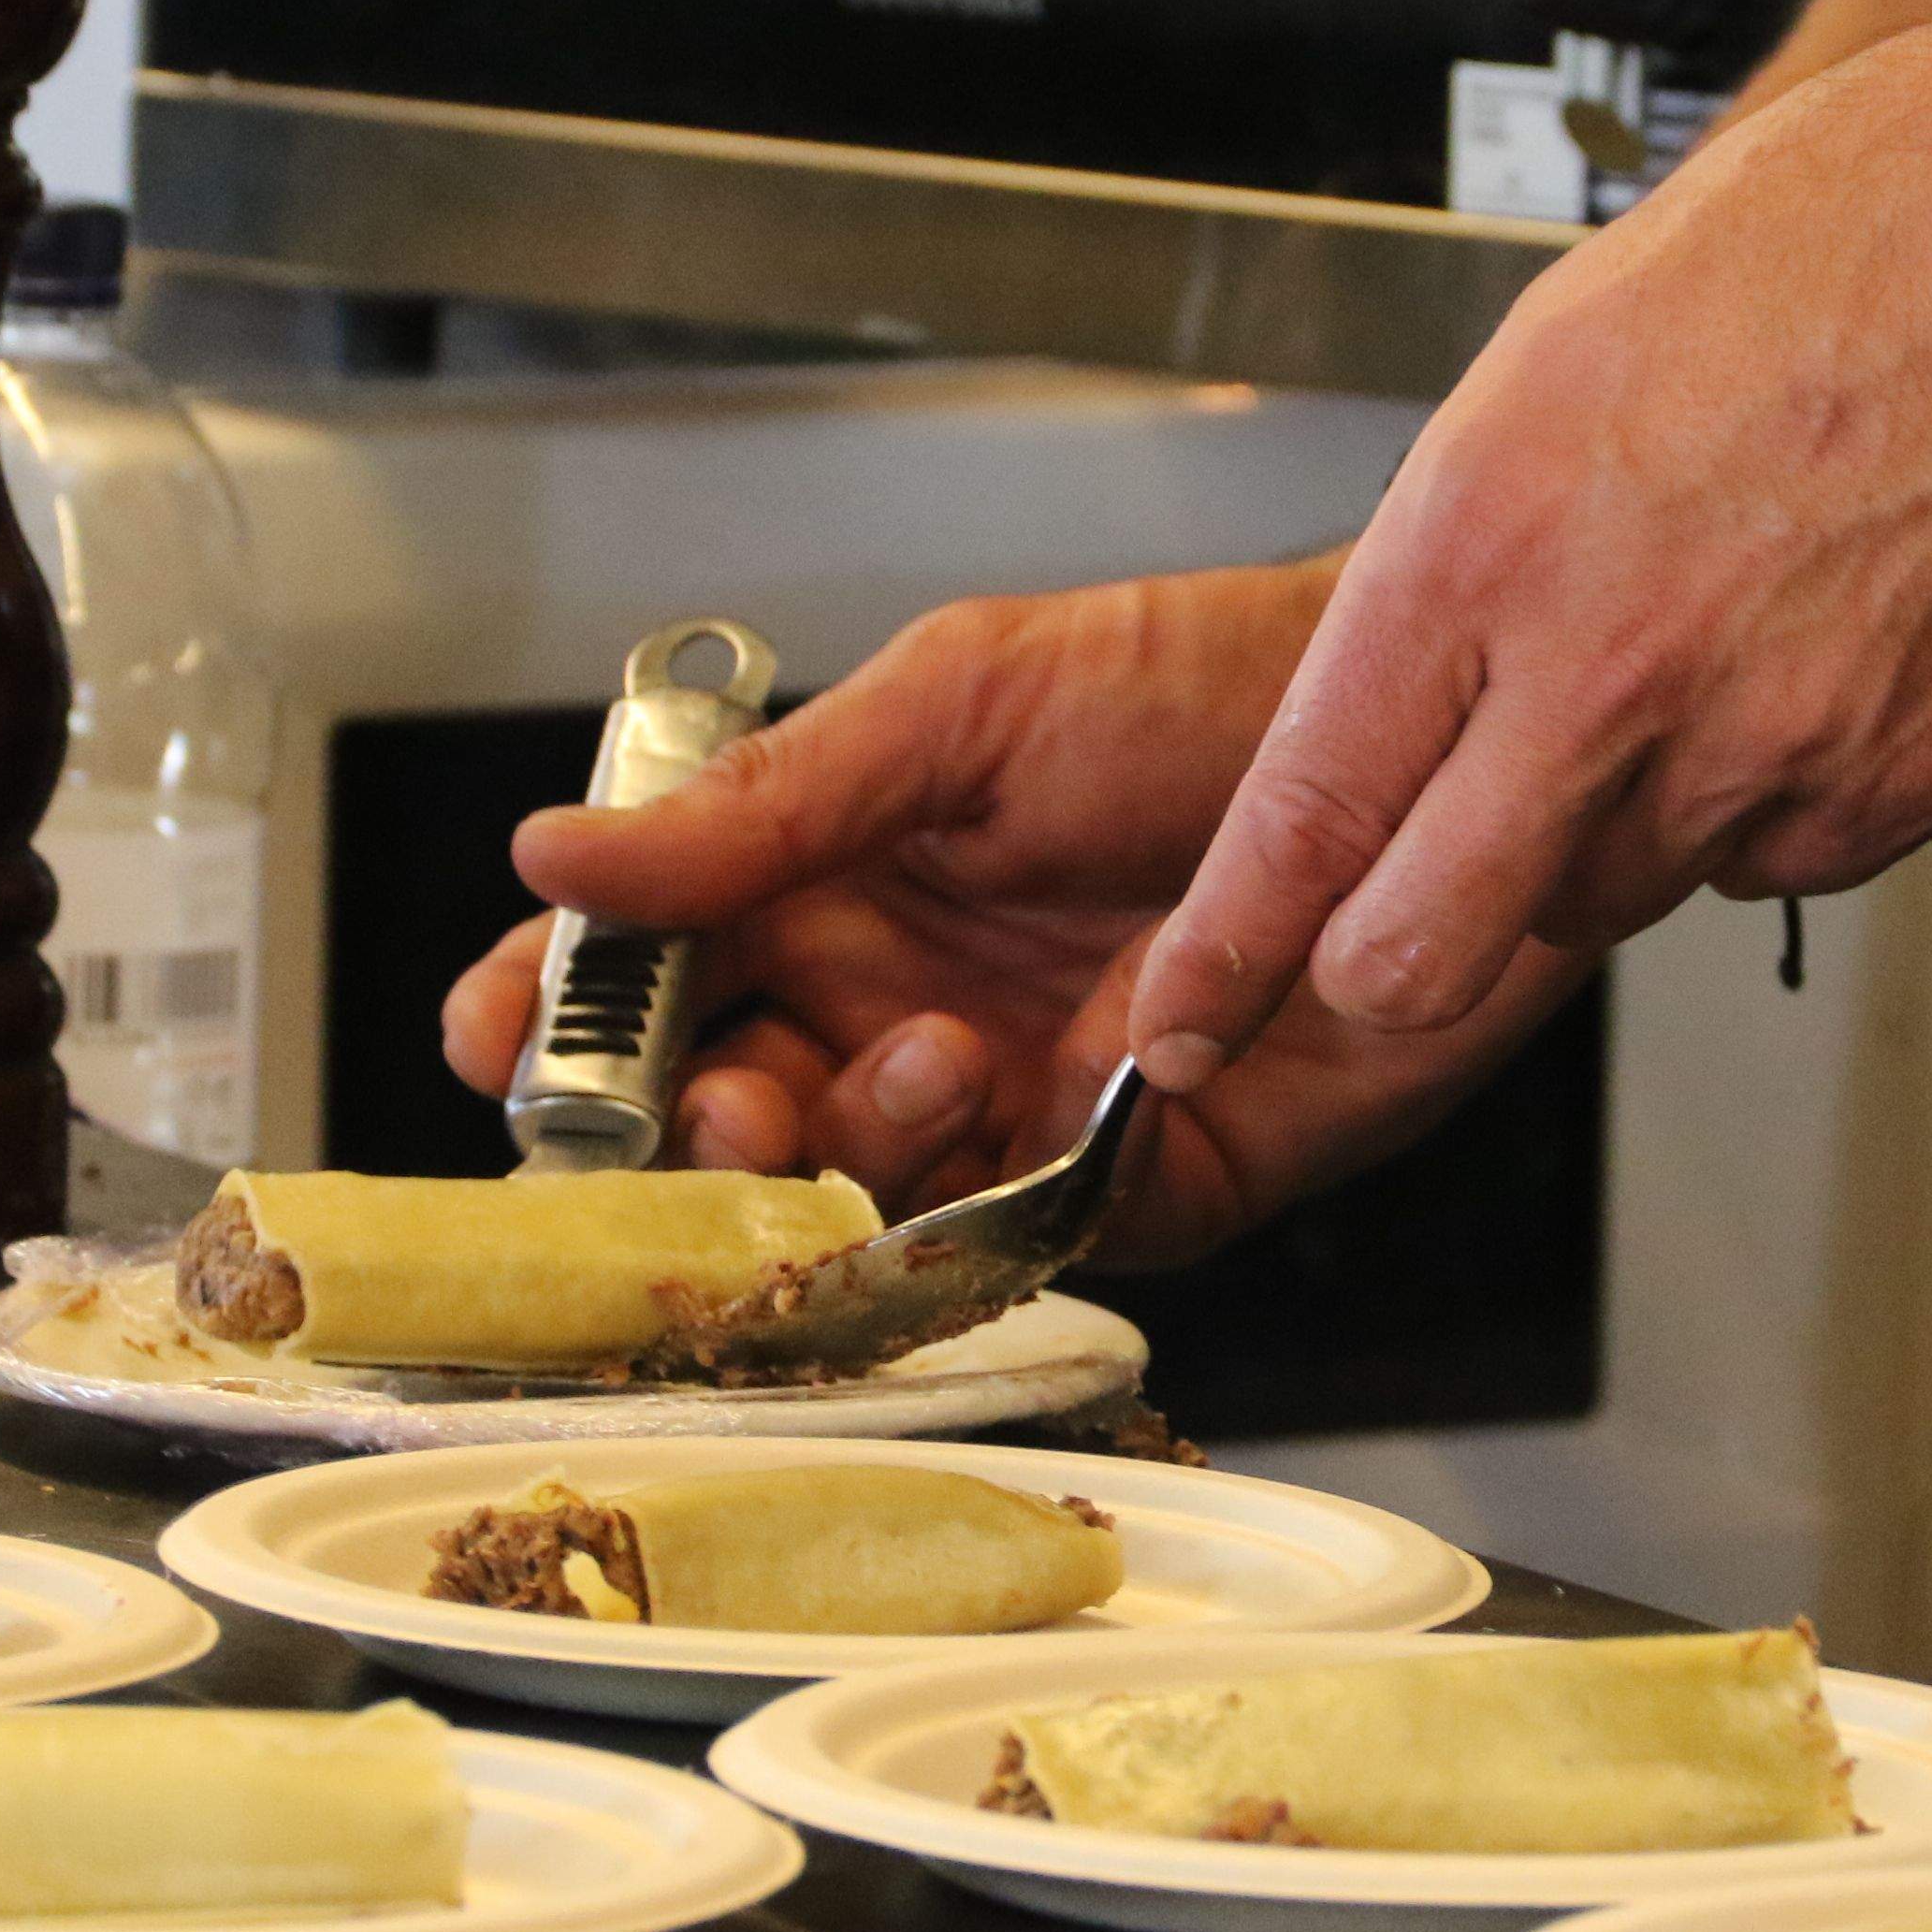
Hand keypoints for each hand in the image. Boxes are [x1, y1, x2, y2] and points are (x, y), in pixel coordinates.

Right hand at [439, 565, 1592, 1263]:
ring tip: (934, 1048)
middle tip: (726, 1087)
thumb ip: (761, 807)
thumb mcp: (960, 710)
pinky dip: (974, 1204)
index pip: (639, 975)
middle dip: (687, 1121)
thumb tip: (552, 856)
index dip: (549, 1018)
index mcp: (822, 883)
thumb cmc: (1203, 685)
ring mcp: (998, 1110)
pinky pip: (996, 1246)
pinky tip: (1012, 1103)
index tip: (494, 1037)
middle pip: (710, 1116)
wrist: (1436, 750)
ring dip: (846, 1141)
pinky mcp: (1119, 1189)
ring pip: (836, 1194)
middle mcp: (888, 1007)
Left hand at [1125, 0, 1931, 1084]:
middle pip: (1422, 953)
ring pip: (1607, 898)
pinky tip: (1816, 656)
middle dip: (1394, 960)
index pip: (1305, 811)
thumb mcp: (1569, 350)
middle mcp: (1609, 666)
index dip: (1225, 952)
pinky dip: (1766, 802)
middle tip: (1412, 914)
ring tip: (1700, 652)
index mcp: (1488, 533)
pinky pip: (1769, 864)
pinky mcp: (1898, 789)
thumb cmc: (1857, 231)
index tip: (1176, 1025)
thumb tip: (1411, 698)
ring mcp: (1764, 745)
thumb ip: (1468, 553)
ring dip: (1609, 833)